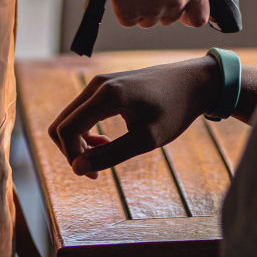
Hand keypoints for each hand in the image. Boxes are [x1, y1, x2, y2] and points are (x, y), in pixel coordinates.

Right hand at [48, 57, 220, 174]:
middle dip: (72, 152)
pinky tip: (106, 141)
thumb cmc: (175, 110)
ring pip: (70, 118)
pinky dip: (85, 131)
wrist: (194, 82)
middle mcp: (97, 85)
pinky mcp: (105, 85)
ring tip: (105, 155)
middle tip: (96, 171)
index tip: (94, 175)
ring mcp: (100, 83)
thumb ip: (111, 155)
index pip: (66, 130)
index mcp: (106, 95)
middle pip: (61, 124)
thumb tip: (77, 169)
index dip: (72, 158)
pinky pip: (81, 112)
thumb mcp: (146, 139)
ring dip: (78, 143)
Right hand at [109, 0, 216, 28]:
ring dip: (144, 8)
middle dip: (163, 6)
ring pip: (149, 19)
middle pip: (171, 17)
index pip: (200, 17)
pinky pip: (128, 19)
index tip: (184, 9)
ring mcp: (151, 9)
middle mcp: (175, 1)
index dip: (191, 14)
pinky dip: (125, 8)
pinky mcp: (128, 13)